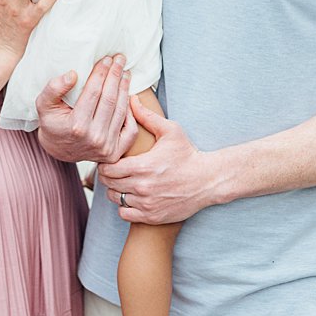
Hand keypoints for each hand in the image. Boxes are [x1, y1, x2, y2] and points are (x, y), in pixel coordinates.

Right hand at [35, 53, 137, 162]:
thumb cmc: (52, 124)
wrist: (58, 150)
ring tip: (125, 73)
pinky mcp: (115, 153)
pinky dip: (132, 112)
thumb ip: (54, 89)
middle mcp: (94, 138)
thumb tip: (73, 74)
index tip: (106, 59)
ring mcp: (106, 147)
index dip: (101, 73)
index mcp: (76, 126)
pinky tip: (129, 96)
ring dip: (125, 88)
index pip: (93, 92)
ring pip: (121, 111)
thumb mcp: (44, 105)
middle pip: (110, 99)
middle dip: (116, 75)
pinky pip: (131, 129)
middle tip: (120, 59)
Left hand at [99, 98, 224, 224]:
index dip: (106, 163)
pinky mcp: (152, 216)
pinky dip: (126, 207)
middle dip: (109, 176)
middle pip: (108, 184)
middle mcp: (142, 186)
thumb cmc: (188, 154)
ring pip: (116, 199)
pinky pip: (125, 214)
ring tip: (125, 183)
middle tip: (116, 171)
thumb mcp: (171, 131)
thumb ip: (148, 116)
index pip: (107, 168)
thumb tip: (131, 100)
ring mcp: (146, 203)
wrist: (208, 180)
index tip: (112, 160)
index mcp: (142, 166)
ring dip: (117, 191)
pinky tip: (134, 197)